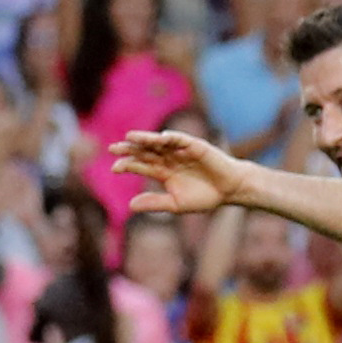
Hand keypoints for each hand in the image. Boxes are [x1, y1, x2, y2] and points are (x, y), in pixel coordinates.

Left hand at [110, 130, 251, 215]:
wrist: (229, 191)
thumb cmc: (204, 197)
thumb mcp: (175, 204)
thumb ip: (154, 203)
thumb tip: (130, 205)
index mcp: (164, 172)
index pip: (142, 166)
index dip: (128, 165)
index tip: (113, 168)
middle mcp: (170, 159)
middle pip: (146, 151)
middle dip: (130, 149)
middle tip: (112, 148)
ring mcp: (182, 151)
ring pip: (160, 143)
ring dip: (146, 139)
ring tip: (130, 137)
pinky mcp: (196, 146)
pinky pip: (182, 139)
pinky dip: (172, 137)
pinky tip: (161, 137)